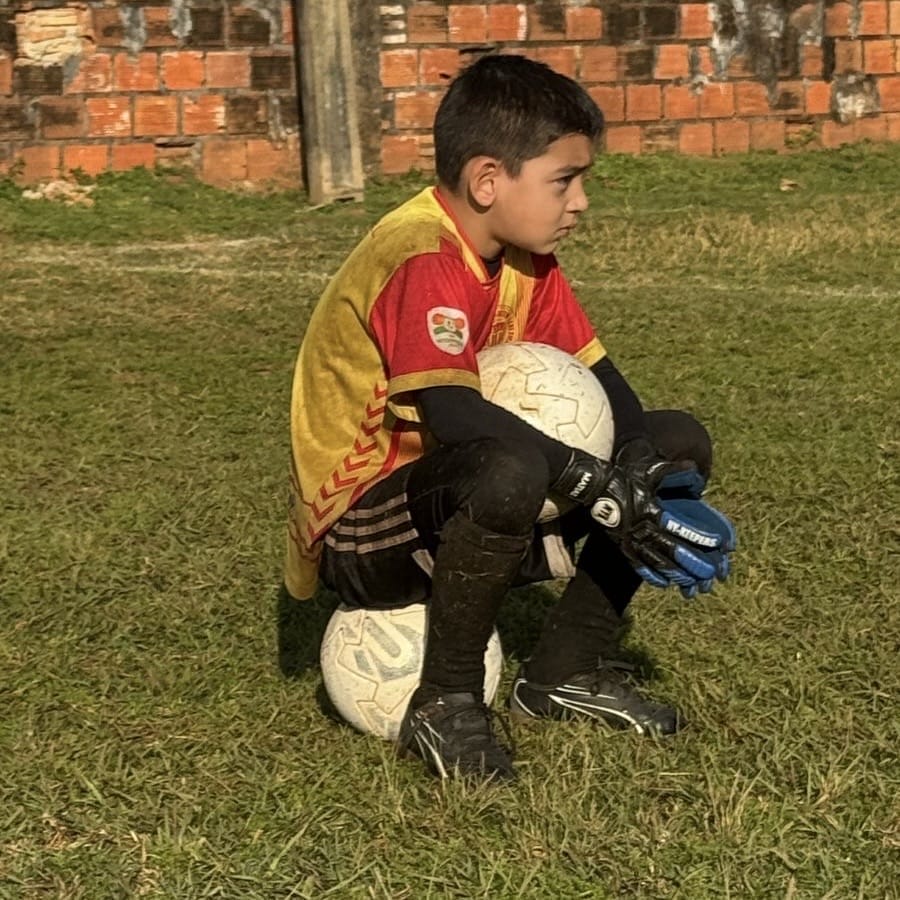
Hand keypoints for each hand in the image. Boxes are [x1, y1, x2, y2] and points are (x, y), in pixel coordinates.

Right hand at [552, 447, 728, 591]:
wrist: (595, 488)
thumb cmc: (626, 478)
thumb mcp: (651, 471)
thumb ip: (676, 473)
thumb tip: (697, 479)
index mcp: (653, 511)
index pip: (683, 528)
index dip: (702, 537)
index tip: (720, 544)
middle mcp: (643, 530)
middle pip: (673, 552)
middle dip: (694, 564)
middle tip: (712, 573)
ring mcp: (632, 542)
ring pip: (658, 564)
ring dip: (678, 575)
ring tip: (694, 583)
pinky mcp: (623, 548)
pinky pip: (640, 567)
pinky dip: (654, 577)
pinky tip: (666, 583)